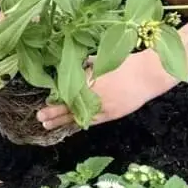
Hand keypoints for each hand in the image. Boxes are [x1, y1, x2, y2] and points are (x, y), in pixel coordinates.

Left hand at [36, 50, 168, 130]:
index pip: (67, 93)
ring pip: (78, 116)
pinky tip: (71, 127)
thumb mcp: (103, 61)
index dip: (56, 99)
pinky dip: (80, 123)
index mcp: (90, 80)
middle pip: (69, 106)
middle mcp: (94, 95)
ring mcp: (103, 107)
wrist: (148, 75)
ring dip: (63, 121)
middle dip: (53, 113)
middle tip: (40, 117)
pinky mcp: (111, 114)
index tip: (45, 102)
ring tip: (49, 125)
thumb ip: (88, 66)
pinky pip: (92, 121)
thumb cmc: (127, 63)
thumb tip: (76, 68)